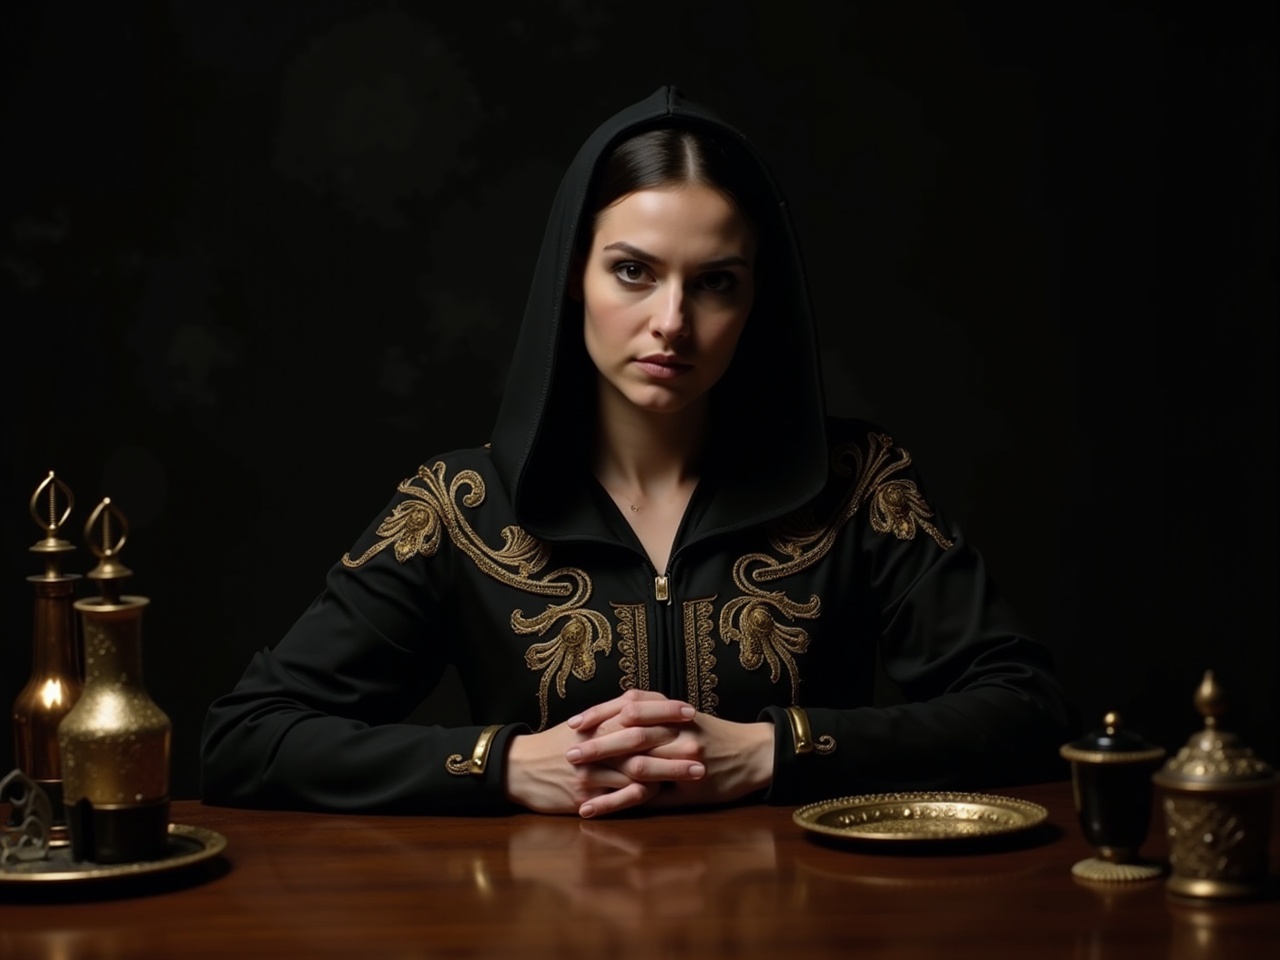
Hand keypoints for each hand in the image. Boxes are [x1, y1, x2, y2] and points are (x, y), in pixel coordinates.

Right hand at [503, 691, 704, 815]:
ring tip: (695, 776)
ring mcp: (593, 771)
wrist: (519, 767)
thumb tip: (639, 708)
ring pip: (638, 771)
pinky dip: (643, 797)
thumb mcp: (582, 725)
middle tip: (704, 749)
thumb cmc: (554, 744)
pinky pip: (620, 797)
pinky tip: (662, 798)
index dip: (666, 711)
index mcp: (598, 722)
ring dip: (670, 774)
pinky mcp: (586, 794)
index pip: (638, 712)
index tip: (690, 711)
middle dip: (677, 746)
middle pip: (644, 742)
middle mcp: (598, 744)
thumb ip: (610, 716)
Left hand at [567, 692, 775, 814]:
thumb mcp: (687, 719)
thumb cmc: (717, 737)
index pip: (631, 705)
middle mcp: (677, 731)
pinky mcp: (686, 784)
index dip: (600, 712)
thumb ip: (656, 722)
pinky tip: (595, 810)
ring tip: (574, 786)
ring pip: (636, 766)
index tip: (573, 721)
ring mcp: (682, 758)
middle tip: (567, 752)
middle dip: (596, 742)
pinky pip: (646, 795)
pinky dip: (617, 803)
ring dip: (602, 777)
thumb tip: (614, 723)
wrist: (754, 754)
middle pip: (630, 733)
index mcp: (672, 712)